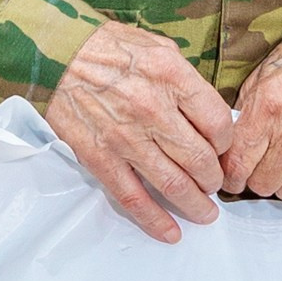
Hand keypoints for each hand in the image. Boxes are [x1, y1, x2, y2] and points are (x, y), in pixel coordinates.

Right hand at [45, 21, 231, 244]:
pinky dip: (155, 220)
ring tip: (205, 213)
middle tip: (215, 185)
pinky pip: (133, 197)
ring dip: (195, 205)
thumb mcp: (160, 48)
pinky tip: (171, 232)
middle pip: (201, 160)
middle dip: (214, 180)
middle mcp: (154, 110)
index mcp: (173, 78)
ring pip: (174, 184)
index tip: (223, 150)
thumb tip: (211, 116)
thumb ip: (188, 82)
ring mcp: (126, 138)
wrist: (54, 54)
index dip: (227, 144)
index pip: (219, 124)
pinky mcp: (100, 157)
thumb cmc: (108, 47)